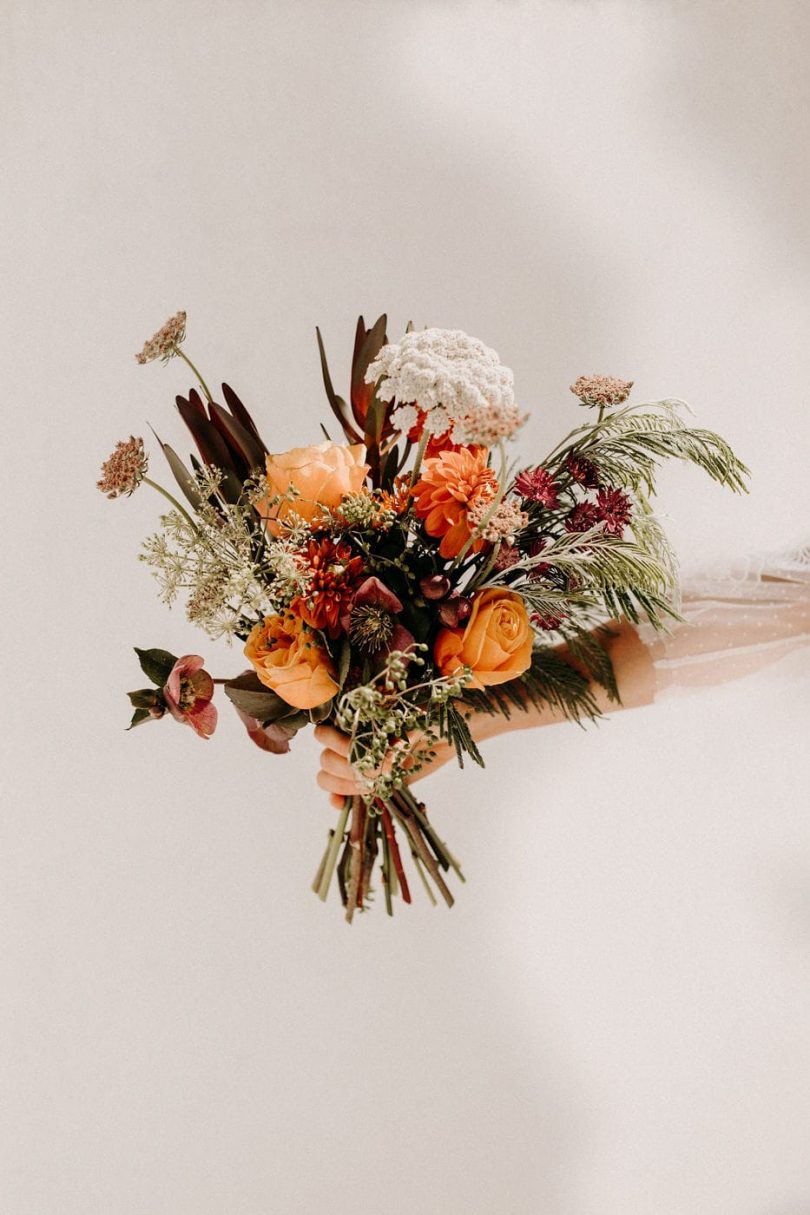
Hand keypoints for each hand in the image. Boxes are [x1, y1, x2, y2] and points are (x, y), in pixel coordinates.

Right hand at [314, 723, 458, 808]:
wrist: (456, 729)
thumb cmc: (437, 714)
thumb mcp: (420, 718)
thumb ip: (402, 732)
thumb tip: (390, 753)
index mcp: (357, 716)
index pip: (326, 733)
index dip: (341, 746)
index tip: (367, 753)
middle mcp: (352, 737)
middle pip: (326, 758)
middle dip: (349, 769)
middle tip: (379, 772)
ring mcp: (359, 760)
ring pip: (328, 776)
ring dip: (345, 785)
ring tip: (372, 785)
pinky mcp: (370, 779)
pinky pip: (341, 791)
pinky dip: (337, 798)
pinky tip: (343, 804)